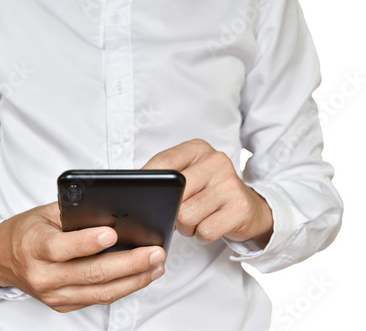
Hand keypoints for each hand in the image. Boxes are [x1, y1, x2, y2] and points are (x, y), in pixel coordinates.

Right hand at [0, 202, 165, 312]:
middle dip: (128, 263)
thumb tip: (112, 212)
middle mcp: (43, 276)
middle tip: (155, 252)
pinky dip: (122, 288)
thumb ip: (74, 213)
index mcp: (34, 247)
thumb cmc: (26, 231)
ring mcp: (54, 295)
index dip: (88, 242)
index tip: (112, 233)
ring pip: (100, 292)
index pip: (62, 248)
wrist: (1, 259)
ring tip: (156, 266)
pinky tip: (140, 276)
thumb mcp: (44, 213)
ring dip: (133, 280)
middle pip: (91, 273)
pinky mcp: (63, 305)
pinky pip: (98, 298)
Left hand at [142, 139, 273, 246]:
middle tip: (178, 213)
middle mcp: (216, 161)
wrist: (250, 208)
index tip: (141, 195)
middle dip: (171, 211)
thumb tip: (132, 193)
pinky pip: (204, 231)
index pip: (163, 162)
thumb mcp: (189, 175)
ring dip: (186, 226)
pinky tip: (209, 226)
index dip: (148, 182)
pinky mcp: (240, 207)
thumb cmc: (209, 192)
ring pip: (186, 216)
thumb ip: (165, 177)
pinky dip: (201, 235)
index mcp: (197, 149)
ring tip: (196, 219)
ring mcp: (230, 184)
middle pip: (174, 195)